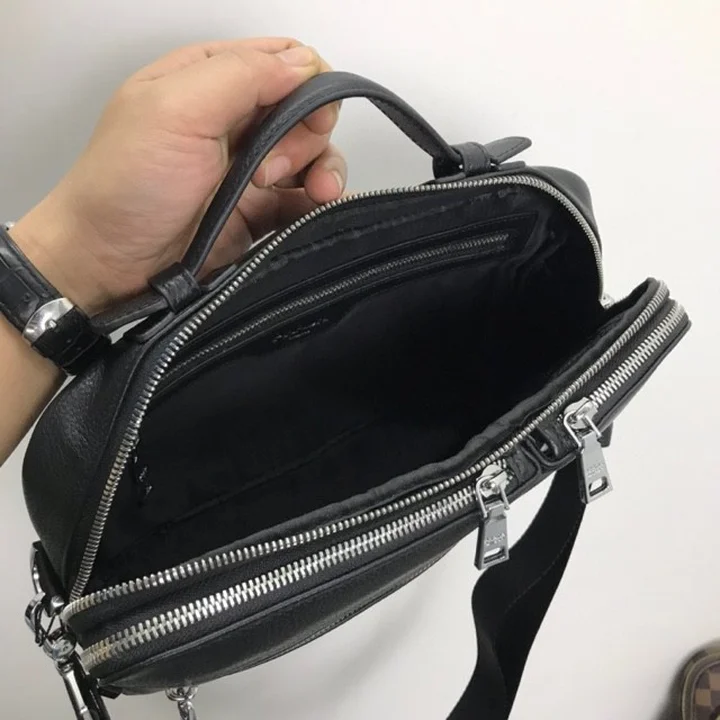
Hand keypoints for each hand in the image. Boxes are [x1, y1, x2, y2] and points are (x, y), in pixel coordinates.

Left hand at [10, 38, 345, 312]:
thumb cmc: (127, 186)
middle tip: (272, 168)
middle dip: (307, 134)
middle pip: (306, 108)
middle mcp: (234, 120)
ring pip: (315, 155)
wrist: (109, 264)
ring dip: (323, 171)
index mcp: (208, 79)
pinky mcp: (260, 212)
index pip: (282, 59)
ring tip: (312, 194)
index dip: (306, 81)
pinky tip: (319, 211)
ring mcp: (250, 168)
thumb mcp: (174, 110)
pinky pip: (309, 200)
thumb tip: (303, 62)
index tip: (306, 115)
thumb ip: (241, 76)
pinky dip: (322, 204)